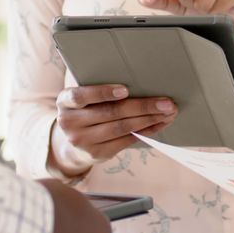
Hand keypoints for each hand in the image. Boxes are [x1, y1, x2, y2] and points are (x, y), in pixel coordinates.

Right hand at [52, 85, 177, 174]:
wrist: (72, 144)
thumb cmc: (84, 111)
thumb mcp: (82, 98)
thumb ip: (97, 90)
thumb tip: (137, 79)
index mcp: (65, 102)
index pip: (81, 96)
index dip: (103, 93)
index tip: (125, 89)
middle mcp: (70, 122)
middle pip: (111, 113)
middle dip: (142, 106)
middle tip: (165, 102)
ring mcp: (83, 141)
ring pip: (122, 128)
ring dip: (149, 119)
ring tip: (168, 113)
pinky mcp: (98, 153)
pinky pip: (126, 141)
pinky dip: (146, 131)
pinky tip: (158, 124)